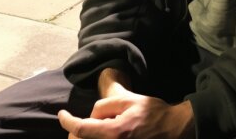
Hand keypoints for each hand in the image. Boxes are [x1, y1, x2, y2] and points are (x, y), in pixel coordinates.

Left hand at [58, 91, 194, 138]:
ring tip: (89, 128)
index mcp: (114, 132)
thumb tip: (92, 114)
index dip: (67, 121)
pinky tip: (100, 133)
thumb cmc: (153, 113)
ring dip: (86, 137)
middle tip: (75, 122)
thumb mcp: (130, 100)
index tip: (61, 114)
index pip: (81, 129)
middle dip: (75, 133)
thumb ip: (106, 105)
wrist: (174, 130)